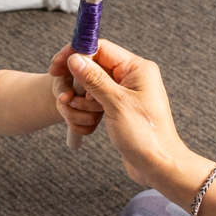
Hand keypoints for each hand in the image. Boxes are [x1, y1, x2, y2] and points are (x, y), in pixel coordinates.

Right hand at [58, 41, 195, 189]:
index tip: (57, 66)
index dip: (76, 54)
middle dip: (77, 83)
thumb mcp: (116, 104)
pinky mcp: (119, 108)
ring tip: (77, 113)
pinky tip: (86, 121)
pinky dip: (86, 109)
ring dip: (80, 99)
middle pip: (94, 67)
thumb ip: (94, 79)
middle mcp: (132, 77)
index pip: (101, 49)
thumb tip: (76, 58)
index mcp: (137, 69)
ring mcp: (125, 93)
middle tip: (65, 98)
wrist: (158, 166)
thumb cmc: (145, 136)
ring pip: (92, 85)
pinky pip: (96, 100)